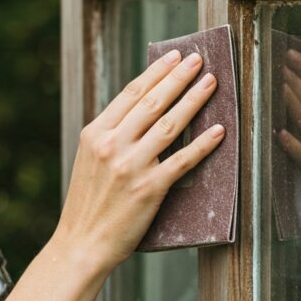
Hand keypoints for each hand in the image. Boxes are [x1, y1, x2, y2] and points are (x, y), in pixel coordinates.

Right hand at [56, 51, 224, 270]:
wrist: (82, 243)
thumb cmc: (88, 204)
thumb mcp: (90, 159)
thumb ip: (112, 135)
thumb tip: (144, 110)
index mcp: (95, 133)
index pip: (131, 93)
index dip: (156, 72)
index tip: (174, 57)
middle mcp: (112, 145)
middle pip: (153, 102)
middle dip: (179, 77)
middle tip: (198, 60)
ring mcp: (131, 166)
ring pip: (170, 124)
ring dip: (194, 100)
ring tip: (211, 83)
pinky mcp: (149, 189)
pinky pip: (182, 160)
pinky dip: (202, 144)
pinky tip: (218, 130)